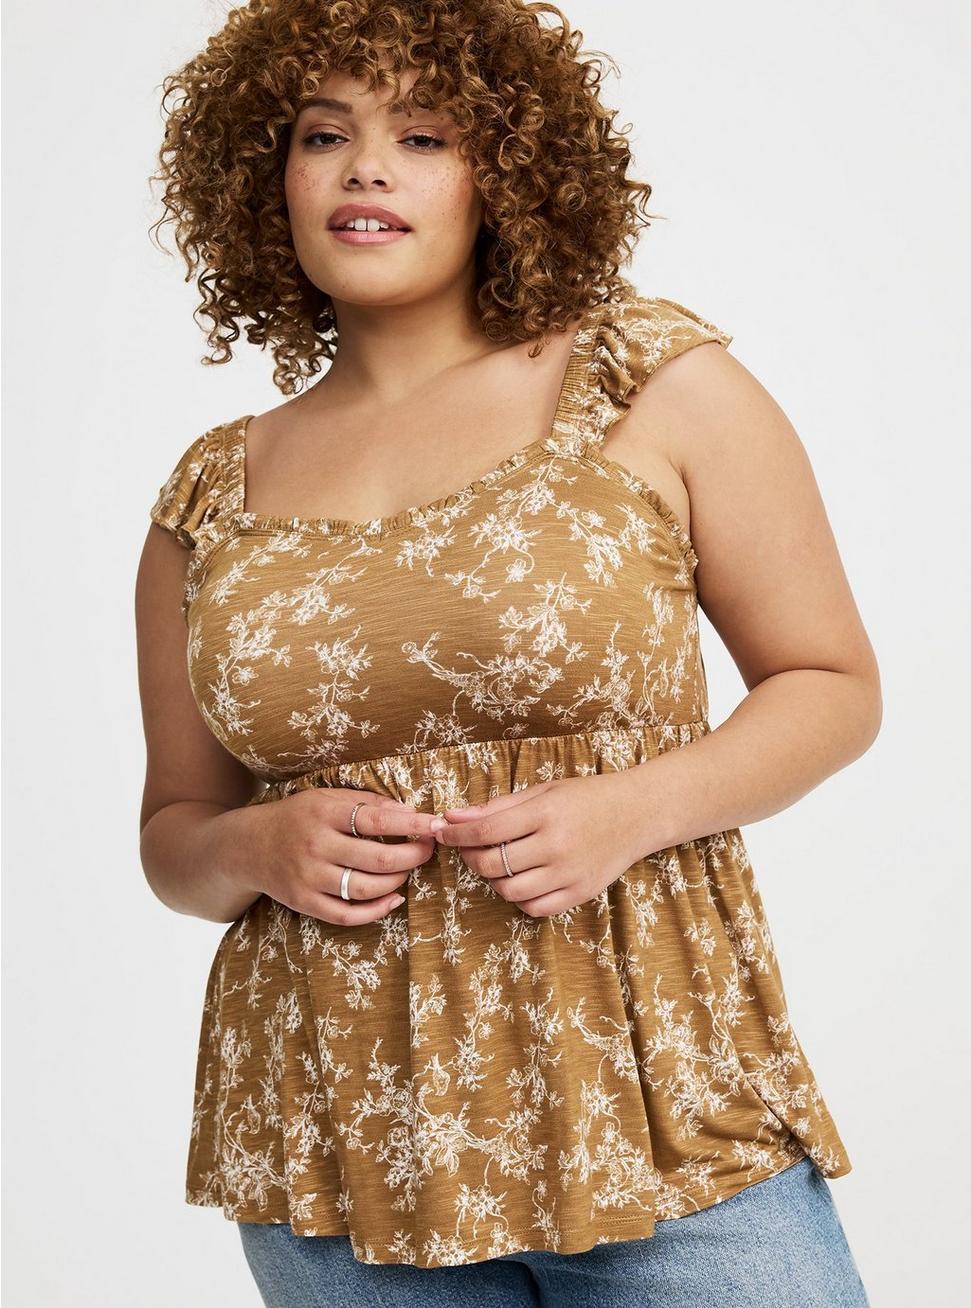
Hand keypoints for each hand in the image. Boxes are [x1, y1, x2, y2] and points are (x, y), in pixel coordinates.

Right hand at [251, 788, 437, 924]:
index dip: (412, 824)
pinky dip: (376, 911)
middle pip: (379, 859)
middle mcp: (316, 846)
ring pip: (366, 888)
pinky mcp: (304, 902)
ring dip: (398, 881)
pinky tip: (394, 899)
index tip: (435, 825)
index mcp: (323, 813)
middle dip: (413, 855)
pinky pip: (347, 915)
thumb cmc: (297, 817)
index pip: (377, 820)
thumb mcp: (326, 798)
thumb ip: (366, 802)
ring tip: (408, 870)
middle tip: (428, 849)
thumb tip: (410, 812)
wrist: (249, 846)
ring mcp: (309, 877)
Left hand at [429, 773, 646, 917]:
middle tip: (471, 848)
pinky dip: (519, 897)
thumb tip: (453, 817)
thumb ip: (497, 807)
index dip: (457, 834)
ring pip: (510, 891)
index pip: (487, 830)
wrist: (637, 813)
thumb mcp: (542, 791)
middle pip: (494, 864)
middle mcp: (557, 845)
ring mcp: (570, 873)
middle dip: (471, 857)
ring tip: (498, 863)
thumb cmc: (586, 797)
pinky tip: (521, 879)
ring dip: (493, 879)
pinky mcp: (580, 893)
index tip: (442, 832)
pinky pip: (534, 908)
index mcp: (546, 813)